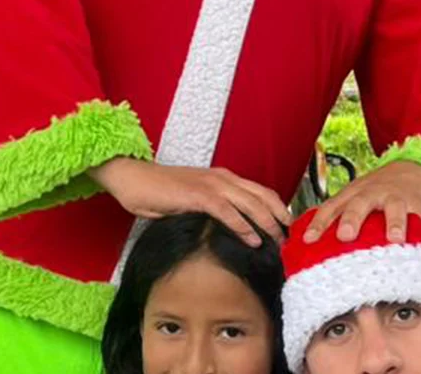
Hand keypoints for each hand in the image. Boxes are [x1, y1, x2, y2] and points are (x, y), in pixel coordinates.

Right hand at [90, 157, 290, 246]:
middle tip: (289, 239)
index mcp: (222, 178)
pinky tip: (252, 240)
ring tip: (277, 242)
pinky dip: (243, 226)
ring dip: (267, 224)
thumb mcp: (191, 200)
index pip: (259, 191)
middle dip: (278, 218)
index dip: (276, 208)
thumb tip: (225, 229)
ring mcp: (210, 185)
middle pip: (261, 196)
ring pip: (249, 204)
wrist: (131, 177)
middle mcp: (221, 178)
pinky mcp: (197, 196)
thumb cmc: (157, 191)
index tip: (286, 226)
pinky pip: (227, 212)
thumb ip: (210, 209)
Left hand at [303, 161, 420, 251]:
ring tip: (396, 240)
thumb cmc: (373, 191)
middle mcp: (376, 195)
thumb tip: (301, 242)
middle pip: (362, 203)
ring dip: (397, 224)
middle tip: (346, 235)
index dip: (319, 222)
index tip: (308, 240)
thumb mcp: (350, 198)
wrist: (409, 171)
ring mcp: (400, 201)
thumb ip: (332, 216)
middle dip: (354, 218)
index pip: (332, 207)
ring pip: (399, 210)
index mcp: (355, 194)